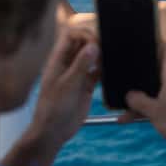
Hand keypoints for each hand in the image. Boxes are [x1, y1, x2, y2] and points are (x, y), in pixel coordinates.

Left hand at [30, 24, 98, 151]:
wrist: (53, 131)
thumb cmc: (53, 107)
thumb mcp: (67, 84)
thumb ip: (81, 64)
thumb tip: (94, 45)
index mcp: (58, 59)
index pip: (71, 35)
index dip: (85, 34)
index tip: (97, 42)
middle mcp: (68, 64)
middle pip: (83, 43)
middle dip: (95, 42)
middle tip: (107, 49)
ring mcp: (78, 75)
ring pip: (92, 58)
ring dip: (102, 56)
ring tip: (110, 60)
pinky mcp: (86, 87)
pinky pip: (98, 73)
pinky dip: (105, 71)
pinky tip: (112, 72)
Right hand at [123, 44, 165, 163]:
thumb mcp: (154, 111)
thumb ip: (138, 100)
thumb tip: (127, 94)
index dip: (155, 42)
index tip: (140, 37)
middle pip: (154, 69)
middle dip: (139, 68)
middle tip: (122, 63)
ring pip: (150, 90)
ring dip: (135, 94)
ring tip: (116, 95)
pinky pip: (150, 106)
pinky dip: (138, 111)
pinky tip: (123, 119)